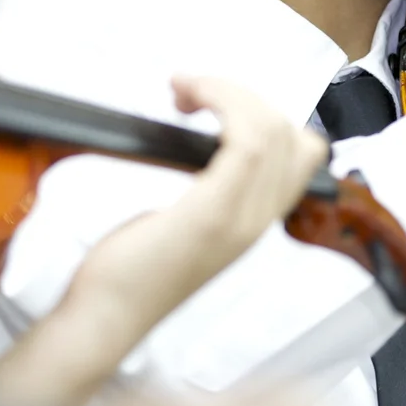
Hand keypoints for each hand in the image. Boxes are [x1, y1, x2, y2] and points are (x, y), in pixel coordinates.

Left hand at [0, 78, 328, 405]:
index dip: (266, 112)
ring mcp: (240, 219)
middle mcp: (257, 221)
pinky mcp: (212, 213)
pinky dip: (220, 99)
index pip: (300, 154)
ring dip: (228, 91)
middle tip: (191, 90)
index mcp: (253, 221)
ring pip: (271, 130)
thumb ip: (207, 189)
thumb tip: (201, 141)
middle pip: (289, 134)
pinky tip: (188, 97)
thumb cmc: (130, 272)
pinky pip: (245, 140)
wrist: (106, 317)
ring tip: (186, 89)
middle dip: (242, 93)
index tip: (215, 101)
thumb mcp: (184, 223)